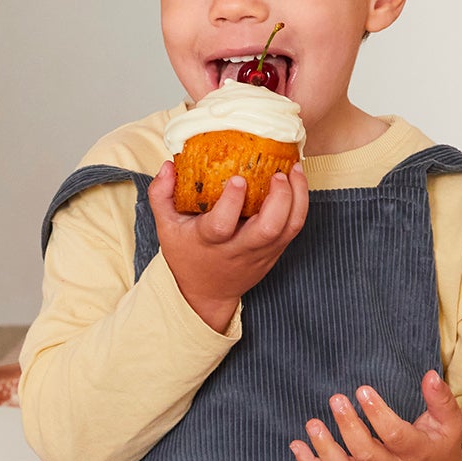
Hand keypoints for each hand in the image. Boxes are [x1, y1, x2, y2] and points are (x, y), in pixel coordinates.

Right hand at [149, 159, 308, 333]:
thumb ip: (161, 194)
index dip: (232, 202)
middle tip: (278, 173)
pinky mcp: (275, 253)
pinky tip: (297, 182)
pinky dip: (300, 204)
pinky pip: (294, 229)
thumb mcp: (166, 227)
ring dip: (298, 197)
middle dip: (279, 198)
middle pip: (268, 229)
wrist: (207, 295)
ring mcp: (261, 253)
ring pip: (288, 228)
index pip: (222, 225)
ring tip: (295, 169)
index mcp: (209, 242)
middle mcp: (239, 250)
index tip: (238, 179)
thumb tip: (168, 165)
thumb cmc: (187, 255)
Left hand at [290, 371, 461, 460]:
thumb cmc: (439, 447)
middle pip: (366, 455)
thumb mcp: (449, 423)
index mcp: (417, 453)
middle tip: (336, 399)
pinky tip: (296, 446)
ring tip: (312, 424)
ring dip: (325, 450)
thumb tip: (430, 375)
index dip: (378, 414)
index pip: (395, 436)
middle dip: (348, 428)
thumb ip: (440, 399)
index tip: (362, 390)